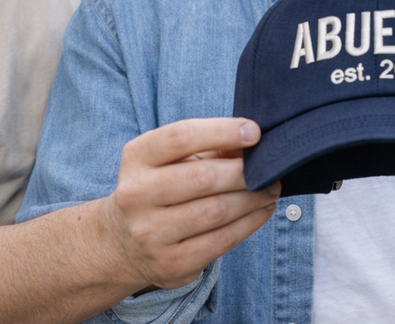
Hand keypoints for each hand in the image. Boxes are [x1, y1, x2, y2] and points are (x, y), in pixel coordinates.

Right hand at [106, 117, 279, 290]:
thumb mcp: (170, 159)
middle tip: (272, 168)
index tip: (255, 132)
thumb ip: (208, 147)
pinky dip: (250, 223)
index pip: (182, 137)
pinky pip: (222, 241)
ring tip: (271, 188)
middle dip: (245, 172)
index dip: (223, 131)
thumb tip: (252, 144)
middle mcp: (136, 195)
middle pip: (203, 177)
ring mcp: (150, 233)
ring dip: (253, 198)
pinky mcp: (170, 263)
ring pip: (216, 211)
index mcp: (136, 158)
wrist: (123, 243)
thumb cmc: (160, 188)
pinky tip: (262, 210)